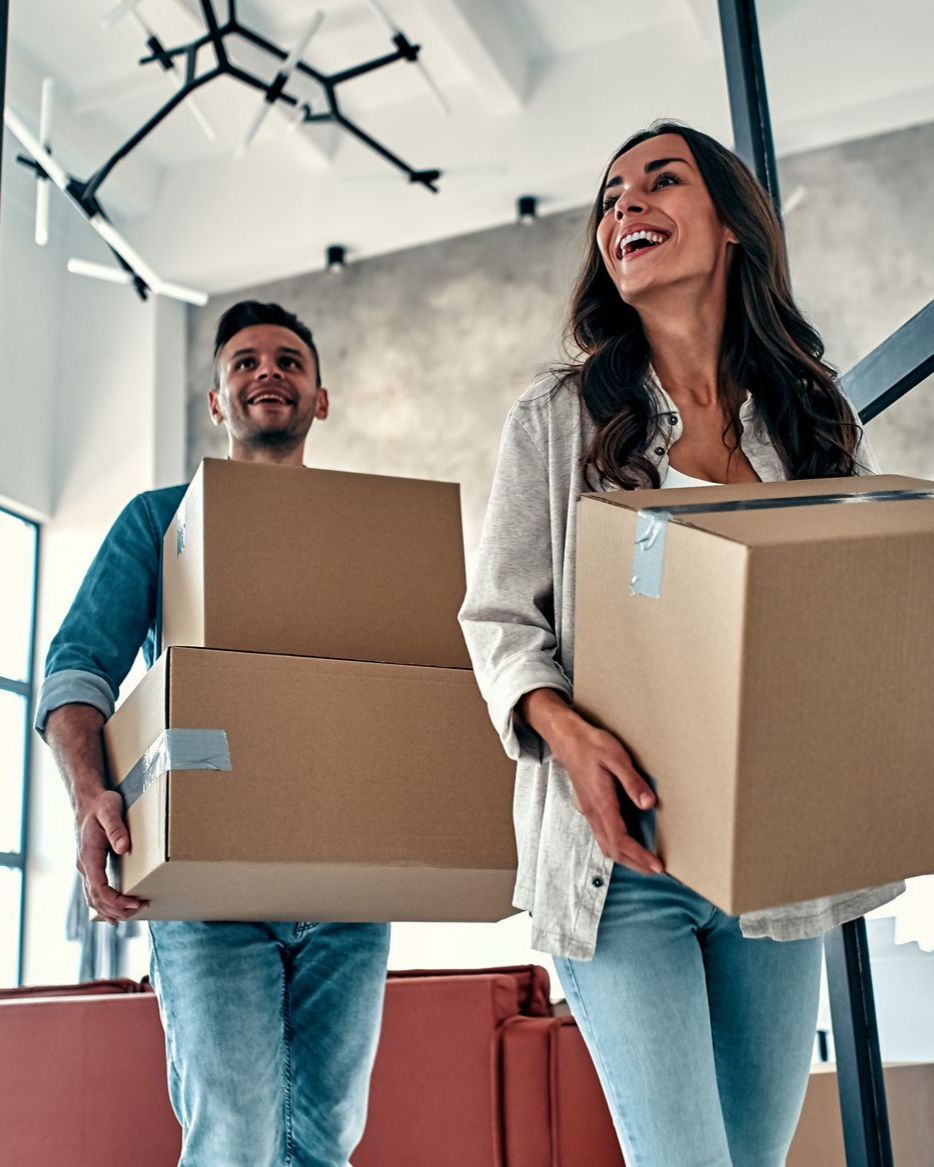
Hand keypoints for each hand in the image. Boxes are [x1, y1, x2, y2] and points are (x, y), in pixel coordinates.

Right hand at [75, 791, 145, 923]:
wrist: (88, 799)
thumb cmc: (101, 804)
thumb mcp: (110, 811)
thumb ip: (116, 829)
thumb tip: (123, 848)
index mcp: (89, 856)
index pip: (98, 888)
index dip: (115, 901)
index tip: (134, 903)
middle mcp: (84, 865)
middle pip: (96, 899)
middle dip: (118, 909)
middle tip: (141, 908)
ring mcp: (86, 867)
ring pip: (93, 898)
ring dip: (111, 910)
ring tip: (133, 913)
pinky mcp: (91, 865)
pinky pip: (94, 891)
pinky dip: (104, 904)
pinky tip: (114, 912)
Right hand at [546, 708, 664, 876]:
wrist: (568, 740)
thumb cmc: (592, 746)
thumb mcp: (616, 758)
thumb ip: (632, 782)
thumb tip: (648, 804)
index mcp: (602, 803)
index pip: (621, 840)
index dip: (640, 856)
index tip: (657, 865)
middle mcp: (594, 813)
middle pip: (614, 850)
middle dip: (636, 864)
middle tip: (657, 871)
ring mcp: (590, 812)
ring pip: (607, 846)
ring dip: (627, 859)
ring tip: (646, 864)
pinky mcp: (590, 809)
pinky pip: (603, 837)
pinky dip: (618, 849)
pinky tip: (628, 846)